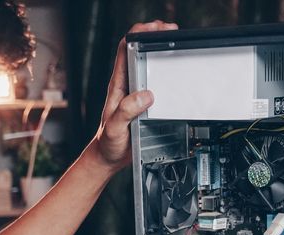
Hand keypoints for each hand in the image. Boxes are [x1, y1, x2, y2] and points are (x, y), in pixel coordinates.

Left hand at [93, 20, 177, 168]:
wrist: (108, 157)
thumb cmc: (108, 144)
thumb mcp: (115, 128)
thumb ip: (127, 111)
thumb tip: (146, 95)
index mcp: (118, 86)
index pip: (125, 49)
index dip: (139, 33)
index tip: (155, 28)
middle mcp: (126, 84)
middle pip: (138, 50)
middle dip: (154, 34)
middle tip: (171, 30)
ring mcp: (134, 92)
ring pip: (147, 63)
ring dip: (160, 50)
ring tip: (176, 42)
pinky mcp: (142, 101)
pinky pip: (154, 81)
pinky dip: (165, 70)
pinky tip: (175, 69)